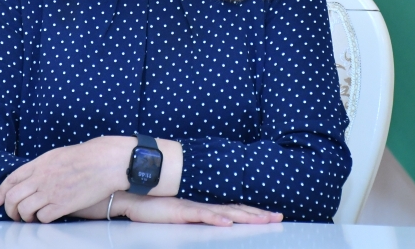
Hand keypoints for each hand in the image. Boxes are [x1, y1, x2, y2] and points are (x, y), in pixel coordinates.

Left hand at [0, 136, 133, 221]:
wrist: (106, 161)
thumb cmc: (87, 156)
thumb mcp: (58, 155)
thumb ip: (43, 166)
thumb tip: (32, 177)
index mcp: (40, 163)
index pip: (11, 179)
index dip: (0, 193)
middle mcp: (42, 177)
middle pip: (13, 197)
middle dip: (9, 210)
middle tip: (14, 215)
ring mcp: (52, 191)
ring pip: (24, 209)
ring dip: (24, 218)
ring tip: (30, 219)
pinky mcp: (63, 204)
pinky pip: (42, 218)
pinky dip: (40, 221)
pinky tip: (46, 219)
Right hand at [115, 192, 283, 225]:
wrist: (136, 193)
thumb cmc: (157, 202)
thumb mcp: (182, 210)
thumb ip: (198, 212)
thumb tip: (213, 216)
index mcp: (206, 204)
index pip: (236, 208)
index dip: (254, 211)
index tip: (272, 215)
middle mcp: (205, 204)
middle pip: (237, 210)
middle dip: (258, 214)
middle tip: (278, 217)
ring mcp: (194, 206)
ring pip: (225, 212)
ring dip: (245, 216)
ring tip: (263, 220)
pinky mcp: (182, 211)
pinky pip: (202, 215)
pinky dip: (216, 219)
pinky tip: (228, 222)